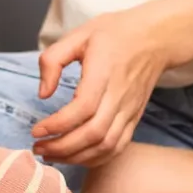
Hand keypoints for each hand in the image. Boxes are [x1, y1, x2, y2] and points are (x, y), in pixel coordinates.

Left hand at [31, 3, 173, 166]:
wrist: (155, 38)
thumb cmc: (116, 33)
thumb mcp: (79, 34)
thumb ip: (53, 59)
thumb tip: (43, 93)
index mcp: (104, 72)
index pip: (83, 108)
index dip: (58, 124)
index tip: (37, 130)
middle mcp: (119, 95)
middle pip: (93, 134)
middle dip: (63, 147)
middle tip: (38, 148)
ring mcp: (130, 110)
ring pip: (106, 146)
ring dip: (77, 157)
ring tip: (52, 155)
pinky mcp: (135, 118)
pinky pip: (118, 147)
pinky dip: (96, 158)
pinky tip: (77, 157)